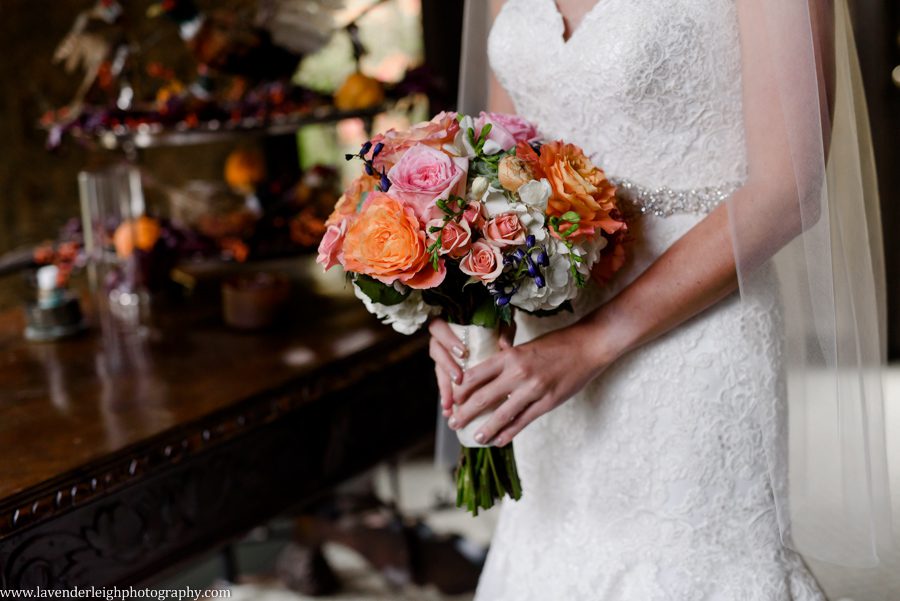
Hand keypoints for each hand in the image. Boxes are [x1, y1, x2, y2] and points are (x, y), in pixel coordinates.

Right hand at [428, 319, 515, 417]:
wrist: (495, 330)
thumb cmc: (496, 323)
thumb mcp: (502, 323)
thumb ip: (504, 330)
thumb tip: (506, 346)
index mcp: (450, 325)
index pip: (439, 328)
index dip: (448, 340)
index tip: (463, 353)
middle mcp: (442, 340)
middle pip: (436, 352)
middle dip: (446, 368)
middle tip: (458, 380)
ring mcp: (444, 357)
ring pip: (439, 372)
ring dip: (444, 388)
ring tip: (449, 404)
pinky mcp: (447, 371)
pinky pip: (444, 384)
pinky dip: (446, 397)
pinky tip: (449, 410)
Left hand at [448, 322, 613, 446]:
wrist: (587, 346)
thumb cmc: (556, 344)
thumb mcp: (526, 345)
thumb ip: (507, 359)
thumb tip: (487, 372)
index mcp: (509, 355)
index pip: (475, 375)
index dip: (460, 390)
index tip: (452, 399)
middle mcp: (518, 372)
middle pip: (482, 397)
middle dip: (465, 412)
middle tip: (453, 422)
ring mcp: (533, 389)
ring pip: (502, 414)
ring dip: (485, 428)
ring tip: (475, 438)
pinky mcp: (547, 402)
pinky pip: (523, 421)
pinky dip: (509, 433)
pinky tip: (499, 440)